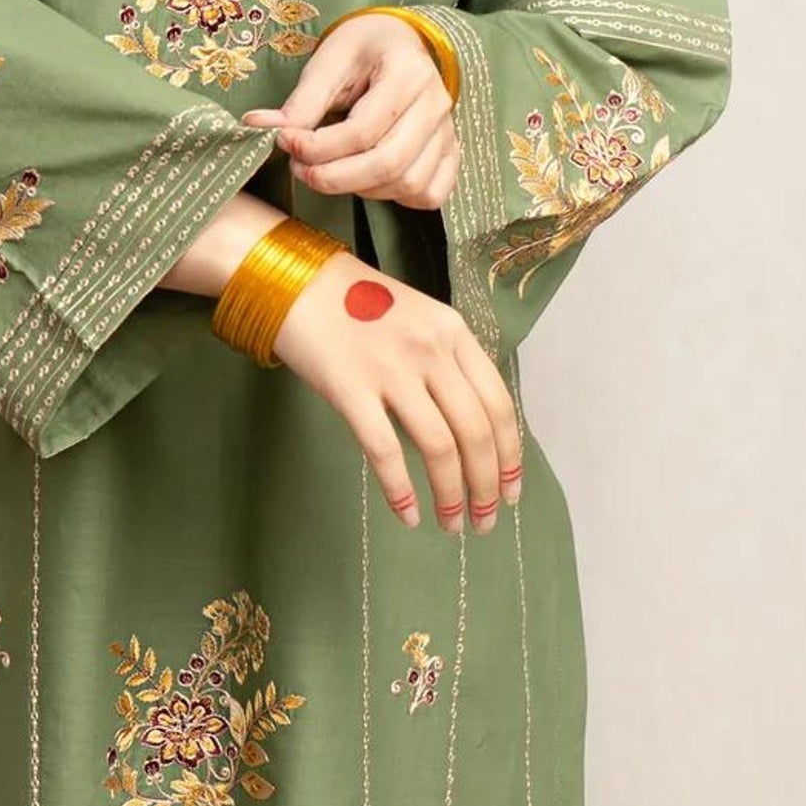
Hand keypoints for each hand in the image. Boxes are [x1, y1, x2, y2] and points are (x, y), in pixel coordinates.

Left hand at [241, 11, 458, 212]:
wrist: (400, 43)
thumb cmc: (364, 48)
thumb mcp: (329, 60)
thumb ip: (301, 100)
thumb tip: (258, 126)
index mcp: (408, 72)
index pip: (362, 130)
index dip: (316, 147)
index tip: (285, 142)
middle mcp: (436, 104)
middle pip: (387, 164)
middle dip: (333, 178)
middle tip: (300, 169)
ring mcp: (447, 132)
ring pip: (408, 184)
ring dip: (360, 189)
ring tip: (331, 170)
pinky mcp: (450, 153)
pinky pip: (429, 195)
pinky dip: (397, 198)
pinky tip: (369, 180)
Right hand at [266, 245, 521, 534]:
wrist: (295, 281)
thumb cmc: (356, 304)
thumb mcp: (418, 320)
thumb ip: (446, 363)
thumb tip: (465, 428)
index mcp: (454, 333)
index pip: (498, 404)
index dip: (510, 455)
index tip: (510, 492)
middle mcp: (432, 350)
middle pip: (475, 431)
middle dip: (485, 485)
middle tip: (484, 522)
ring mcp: (392, 369)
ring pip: (439, 446)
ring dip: (451, 495)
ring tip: (451, 524)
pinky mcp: (351, 389)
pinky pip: (386, 451)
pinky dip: (401, 491)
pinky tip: (408, 516)